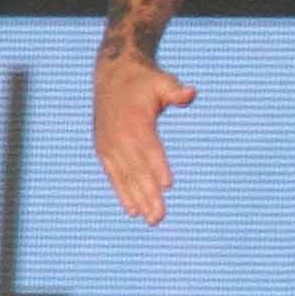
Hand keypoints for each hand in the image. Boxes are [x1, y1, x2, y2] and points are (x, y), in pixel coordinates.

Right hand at [94, 52, 197, 224]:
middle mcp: (119, 136)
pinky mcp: (103, 150)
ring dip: (137, 200)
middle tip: (160, 217)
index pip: (149, 147)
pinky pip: (114, 175)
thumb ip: (175, 91)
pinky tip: (133, 211)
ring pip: (125, 177)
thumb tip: (191, 93)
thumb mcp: (161, 81)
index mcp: (135, 121)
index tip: (168, 185)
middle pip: (137, 169)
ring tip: (151, 220)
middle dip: (149, 194)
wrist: (112, 75)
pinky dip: (122, 192)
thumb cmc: (144, 81)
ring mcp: (109, 145)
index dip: (158, 165)